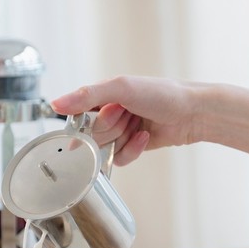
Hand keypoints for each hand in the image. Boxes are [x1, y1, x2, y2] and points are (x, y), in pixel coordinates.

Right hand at [51, 76, 207, 165]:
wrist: (192, 113)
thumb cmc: (161, 94)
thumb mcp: (122, 88)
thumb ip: (87, 95)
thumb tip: (55, 104)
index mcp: (103, 95)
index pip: (78, 114)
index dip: (93, 118)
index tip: (110, 111)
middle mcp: (109, 113)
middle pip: (92, 135)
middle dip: (112, 128)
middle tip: (129, 115)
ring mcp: (121, 131)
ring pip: (104, 149)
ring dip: (123, 139)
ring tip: (139, 125)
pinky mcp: (132, 146)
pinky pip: (118, 159)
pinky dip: (131, 151)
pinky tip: (145, 137)